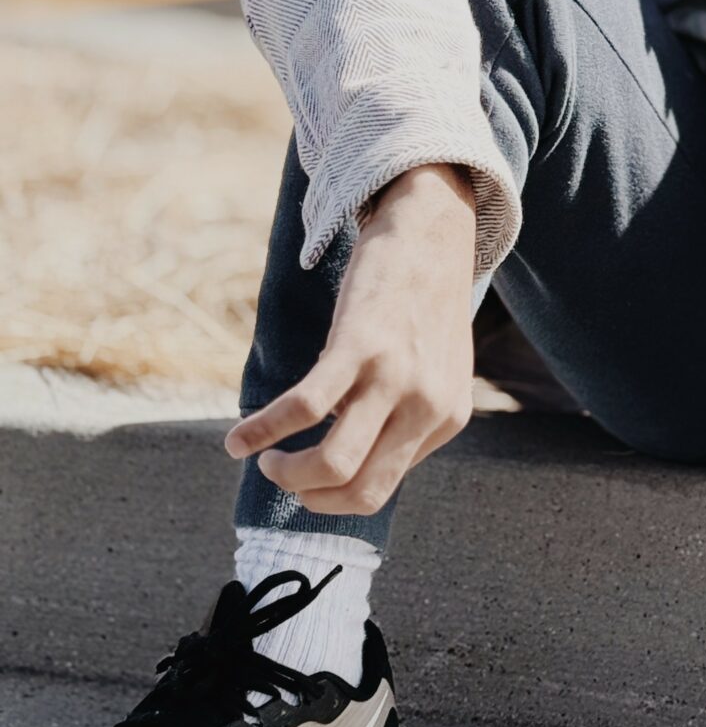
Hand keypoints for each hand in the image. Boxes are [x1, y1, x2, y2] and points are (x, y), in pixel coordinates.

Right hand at [223, 162, 478, 514]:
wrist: (433, 228)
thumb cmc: (424, 301)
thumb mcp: (435, 368)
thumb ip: (406, 414)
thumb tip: (348, 458)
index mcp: (447, 416)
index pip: (383, 486)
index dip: (337, 491)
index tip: (311, 473)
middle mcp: (428, 404)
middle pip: (361, 493)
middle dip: (311, 498)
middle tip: (283, 474)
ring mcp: (396, 375)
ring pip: (333, 465)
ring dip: (286, 474)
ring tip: (264, 458)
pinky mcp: (360, 343)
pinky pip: (302, 408)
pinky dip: (260, 430)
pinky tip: (236, 440)